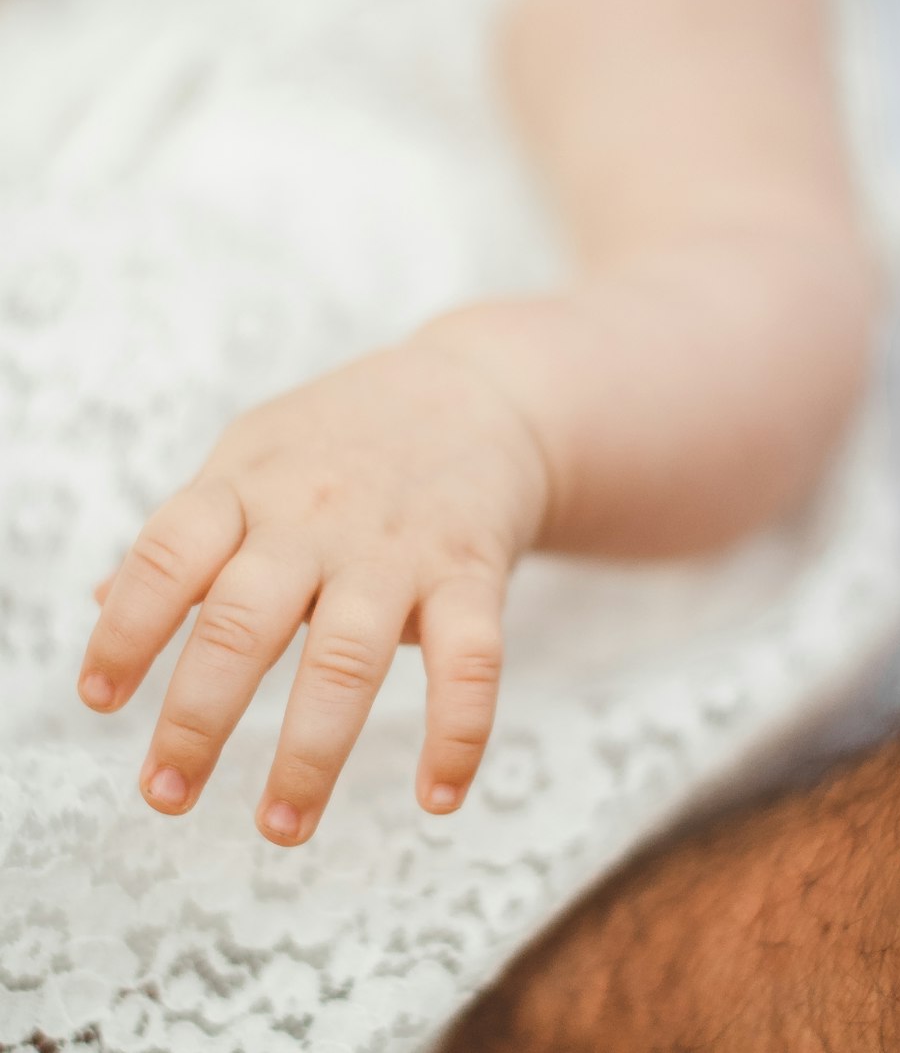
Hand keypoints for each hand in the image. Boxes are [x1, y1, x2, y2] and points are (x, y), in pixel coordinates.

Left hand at [79, 341, 549, 844]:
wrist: (476, 394)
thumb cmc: (346, 436)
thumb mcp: (253, 455)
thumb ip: (189, 528)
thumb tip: (104, 600)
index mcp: (250, 486)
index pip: (170, 554)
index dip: (127, 629)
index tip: (101, 699)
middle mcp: (316, 517)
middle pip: (245, 621)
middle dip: (198, 717)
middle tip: (166, 792)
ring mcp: (398, 547)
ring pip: (347, 657)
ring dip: (310, 754)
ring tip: (279, 826)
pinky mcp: (471, 572)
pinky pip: (471, 662)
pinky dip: (458, 734)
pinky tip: (438, 796)